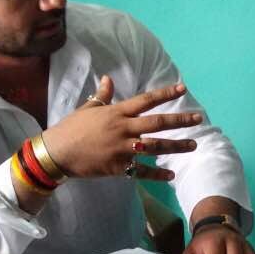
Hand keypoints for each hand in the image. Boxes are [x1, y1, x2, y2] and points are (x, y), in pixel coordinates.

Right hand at [41, 75, 200, 179]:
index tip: (183, 89)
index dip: (165, 94)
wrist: (56, 153)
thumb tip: (108, 78)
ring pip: (155, 146)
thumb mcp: (87, 108)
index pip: (146, 100)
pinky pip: (141, 171)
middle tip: (198, 118)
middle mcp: (123, 128)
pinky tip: (171, 175)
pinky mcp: (117, 166)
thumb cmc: (71, 128)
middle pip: (157, 123)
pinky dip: (157, 174)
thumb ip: (102, 95)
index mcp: (116, 112)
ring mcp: (121, 148)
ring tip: (193, 144)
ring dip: (176, 146)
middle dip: (180, 121)